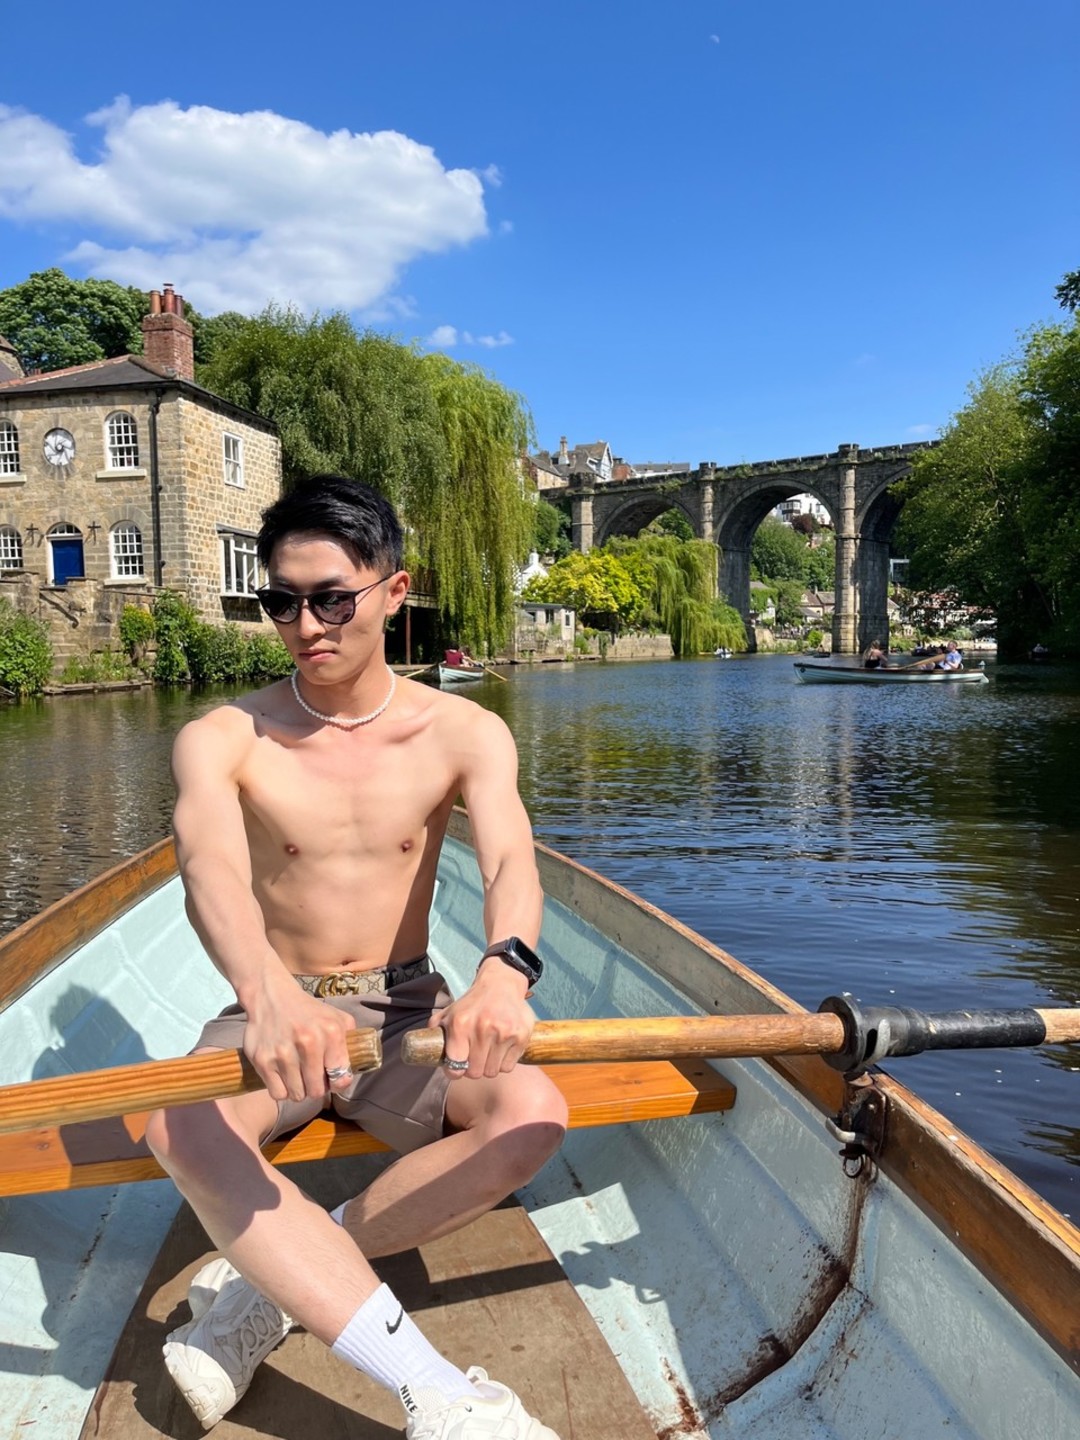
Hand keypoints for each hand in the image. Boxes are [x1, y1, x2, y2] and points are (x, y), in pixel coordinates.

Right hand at [243, 974, 356, 1101]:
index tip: (331, 1080)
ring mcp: (283, 1053)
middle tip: (311, 1077)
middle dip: (316, 1088)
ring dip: (298, 1089)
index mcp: (331, 1032)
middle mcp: (308, 1042)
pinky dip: (281, 1089)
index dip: (336, 1083)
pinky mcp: (262, 1060)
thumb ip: (350, 1042)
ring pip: (297, 1095)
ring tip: (297, 1075)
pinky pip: (277, 1094)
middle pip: (316, 1091)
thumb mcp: (336, 1018)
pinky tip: (283, 1076)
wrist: (271, 996)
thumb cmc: (308, 1011)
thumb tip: (352, 1071)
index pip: (340, 1079)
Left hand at [436, 958, 534, 1079]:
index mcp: (460, 1024)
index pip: (455, 1067)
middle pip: (475, 1072)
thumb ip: (434, 1031)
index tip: (457, 1068)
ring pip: (493, 1071)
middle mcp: (482, 1028)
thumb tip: (420, 1051)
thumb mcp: (448, 1013)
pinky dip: (504, 1062)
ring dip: (489, 1066)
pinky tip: (501, 1049)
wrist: (501, 984)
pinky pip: (508, 1066)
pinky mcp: (521, 1035)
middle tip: (474, 1058)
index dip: (455, 1072)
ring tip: (488, 1052)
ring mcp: (504, 1032)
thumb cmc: (472, 1003)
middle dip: (473, 1069)